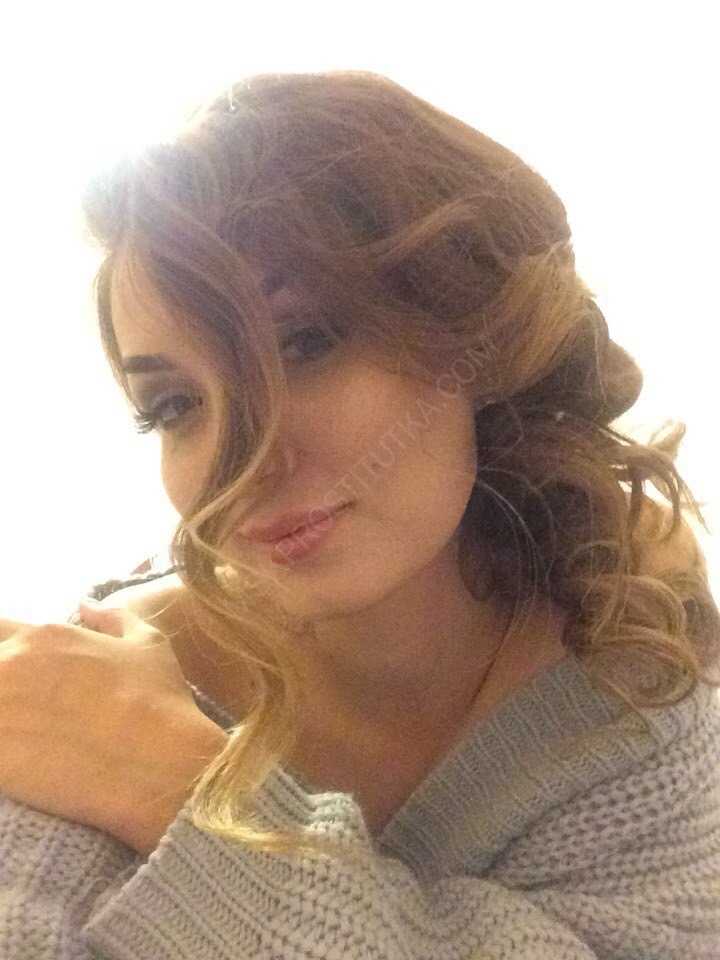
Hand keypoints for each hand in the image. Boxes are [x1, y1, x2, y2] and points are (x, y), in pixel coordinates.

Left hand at [0, 602, 227, 855]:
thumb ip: (113, 618)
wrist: (163, 764)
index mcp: (44, 636)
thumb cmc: (160, 701)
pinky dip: (2, 754)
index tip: (22, 680)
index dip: (7, 654)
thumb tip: (87, 605)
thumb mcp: (148, 645)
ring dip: (2, 720)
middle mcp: (13, 665)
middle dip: (4, 690)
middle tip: (24, 715)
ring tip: (27, 738)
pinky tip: (23, 764)